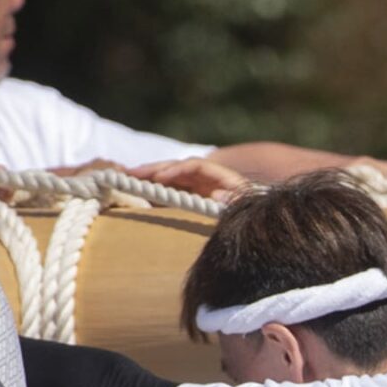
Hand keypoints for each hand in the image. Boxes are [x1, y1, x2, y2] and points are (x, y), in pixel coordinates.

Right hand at [112, 156, 252, 201]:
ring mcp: (199, 187)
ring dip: (149, 177)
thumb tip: (217, 196)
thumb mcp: (245, 207)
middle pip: (177, 168)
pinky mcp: (192, 197)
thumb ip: (234, 201)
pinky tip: (137, 191)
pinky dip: (155, 190)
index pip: (195, 166)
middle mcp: (208, 179)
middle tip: (129, 173)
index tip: (159, 177)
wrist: (261, 220)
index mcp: (222, 178)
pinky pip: (171, 191)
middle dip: (153, 169)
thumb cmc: (253, 213)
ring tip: (126, 178)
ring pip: (170, 178)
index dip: (176, 170)